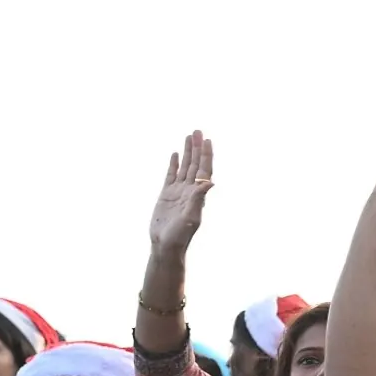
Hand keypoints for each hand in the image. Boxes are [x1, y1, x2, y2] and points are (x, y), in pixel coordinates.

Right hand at [149, 130, 213, 253]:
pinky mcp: (166, 195)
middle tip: (198, 130)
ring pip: (184, 167)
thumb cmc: (179, 236)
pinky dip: (174, 164)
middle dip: (197, 148)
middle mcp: (189, 190)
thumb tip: (210, 183)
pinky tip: (175, 154)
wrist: (165, 245)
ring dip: (187, 152)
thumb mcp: (190, 218)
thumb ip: (198, 199)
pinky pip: (171, 175)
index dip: (206, 155)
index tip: (207, 140)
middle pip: (195, 164)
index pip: (204, 170)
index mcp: (197, 194)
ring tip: (189, 136)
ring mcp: (178, 192)